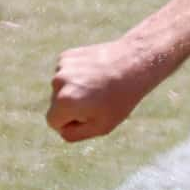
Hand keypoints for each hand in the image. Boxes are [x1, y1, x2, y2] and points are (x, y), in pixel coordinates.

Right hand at [46, 38, 161, 142]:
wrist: (136, 63)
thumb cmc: (122, 99)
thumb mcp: (102, 127)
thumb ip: (75, 134)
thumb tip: (60, 129)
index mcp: (64, 102)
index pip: (53, 122)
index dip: (71, 124)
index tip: (90, 116)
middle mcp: (58, 82)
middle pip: (57, 104)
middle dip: (73, 106)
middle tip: (99, 100)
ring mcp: (61, 66)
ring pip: (62, 88)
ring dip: (77, 91)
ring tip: (100, 86)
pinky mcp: (67, 55)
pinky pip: (66, 74)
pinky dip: (79, 76)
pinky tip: (97, 74)